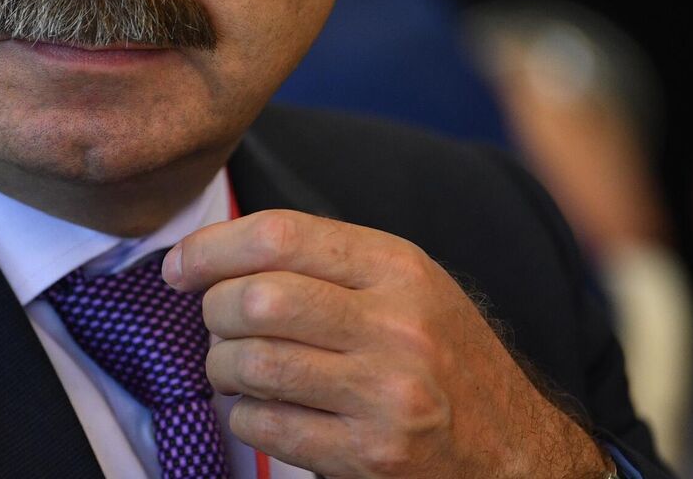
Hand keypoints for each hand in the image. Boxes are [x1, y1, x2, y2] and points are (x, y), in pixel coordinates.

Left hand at [163, 210, 608, 478]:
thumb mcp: (409, 288)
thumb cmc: (444, 359)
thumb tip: (215, 256)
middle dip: (213, 311)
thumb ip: (328, 264)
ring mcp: (385, 395)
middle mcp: (395, 326)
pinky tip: (260, 411)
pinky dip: (243, 416)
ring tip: (235, 368)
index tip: (179, 267)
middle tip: (216, 324)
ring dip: (222, 367)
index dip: (211, 248)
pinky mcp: (370, 455)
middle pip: (257, 298)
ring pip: (252, 364)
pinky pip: (265, 426)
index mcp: (399, 269)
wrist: (514, 448)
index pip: (281, 235)